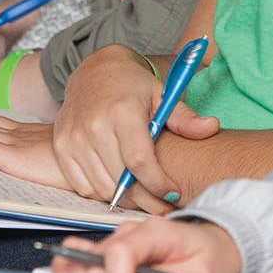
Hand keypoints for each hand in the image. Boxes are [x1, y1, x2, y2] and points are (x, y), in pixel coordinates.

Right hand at [50, 219, 241, 272]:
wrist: (212, 248)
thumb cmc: (207, 260)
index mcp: (155, 232)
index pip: (119, 253)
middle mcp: (129, 234)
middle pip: (94, 264)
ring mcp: (116, 242)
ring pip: (81, 266)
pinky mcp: (108, 255)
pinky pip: (75, 257)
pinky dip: (67, 271)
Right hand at [53, 46, 217, 208]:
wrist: (94, 71)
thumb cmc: (131, 85)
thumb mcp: (161, 95)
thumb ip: (184, 118)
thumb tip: (211, 127)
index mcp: (122, 110)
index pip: (140, 161)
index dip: (158, 184)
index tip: (172, 192)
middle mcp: (94, 124)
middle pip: (121, 179)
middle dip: (145, 196)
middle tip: (161, 200)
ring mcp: (74, 137)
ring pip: (102, 187)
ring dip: (122, 196)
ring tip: (140, 190)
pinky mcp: (61, 146)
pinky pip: (82, 185)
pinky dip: (100, 190)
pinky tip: (116, 181)